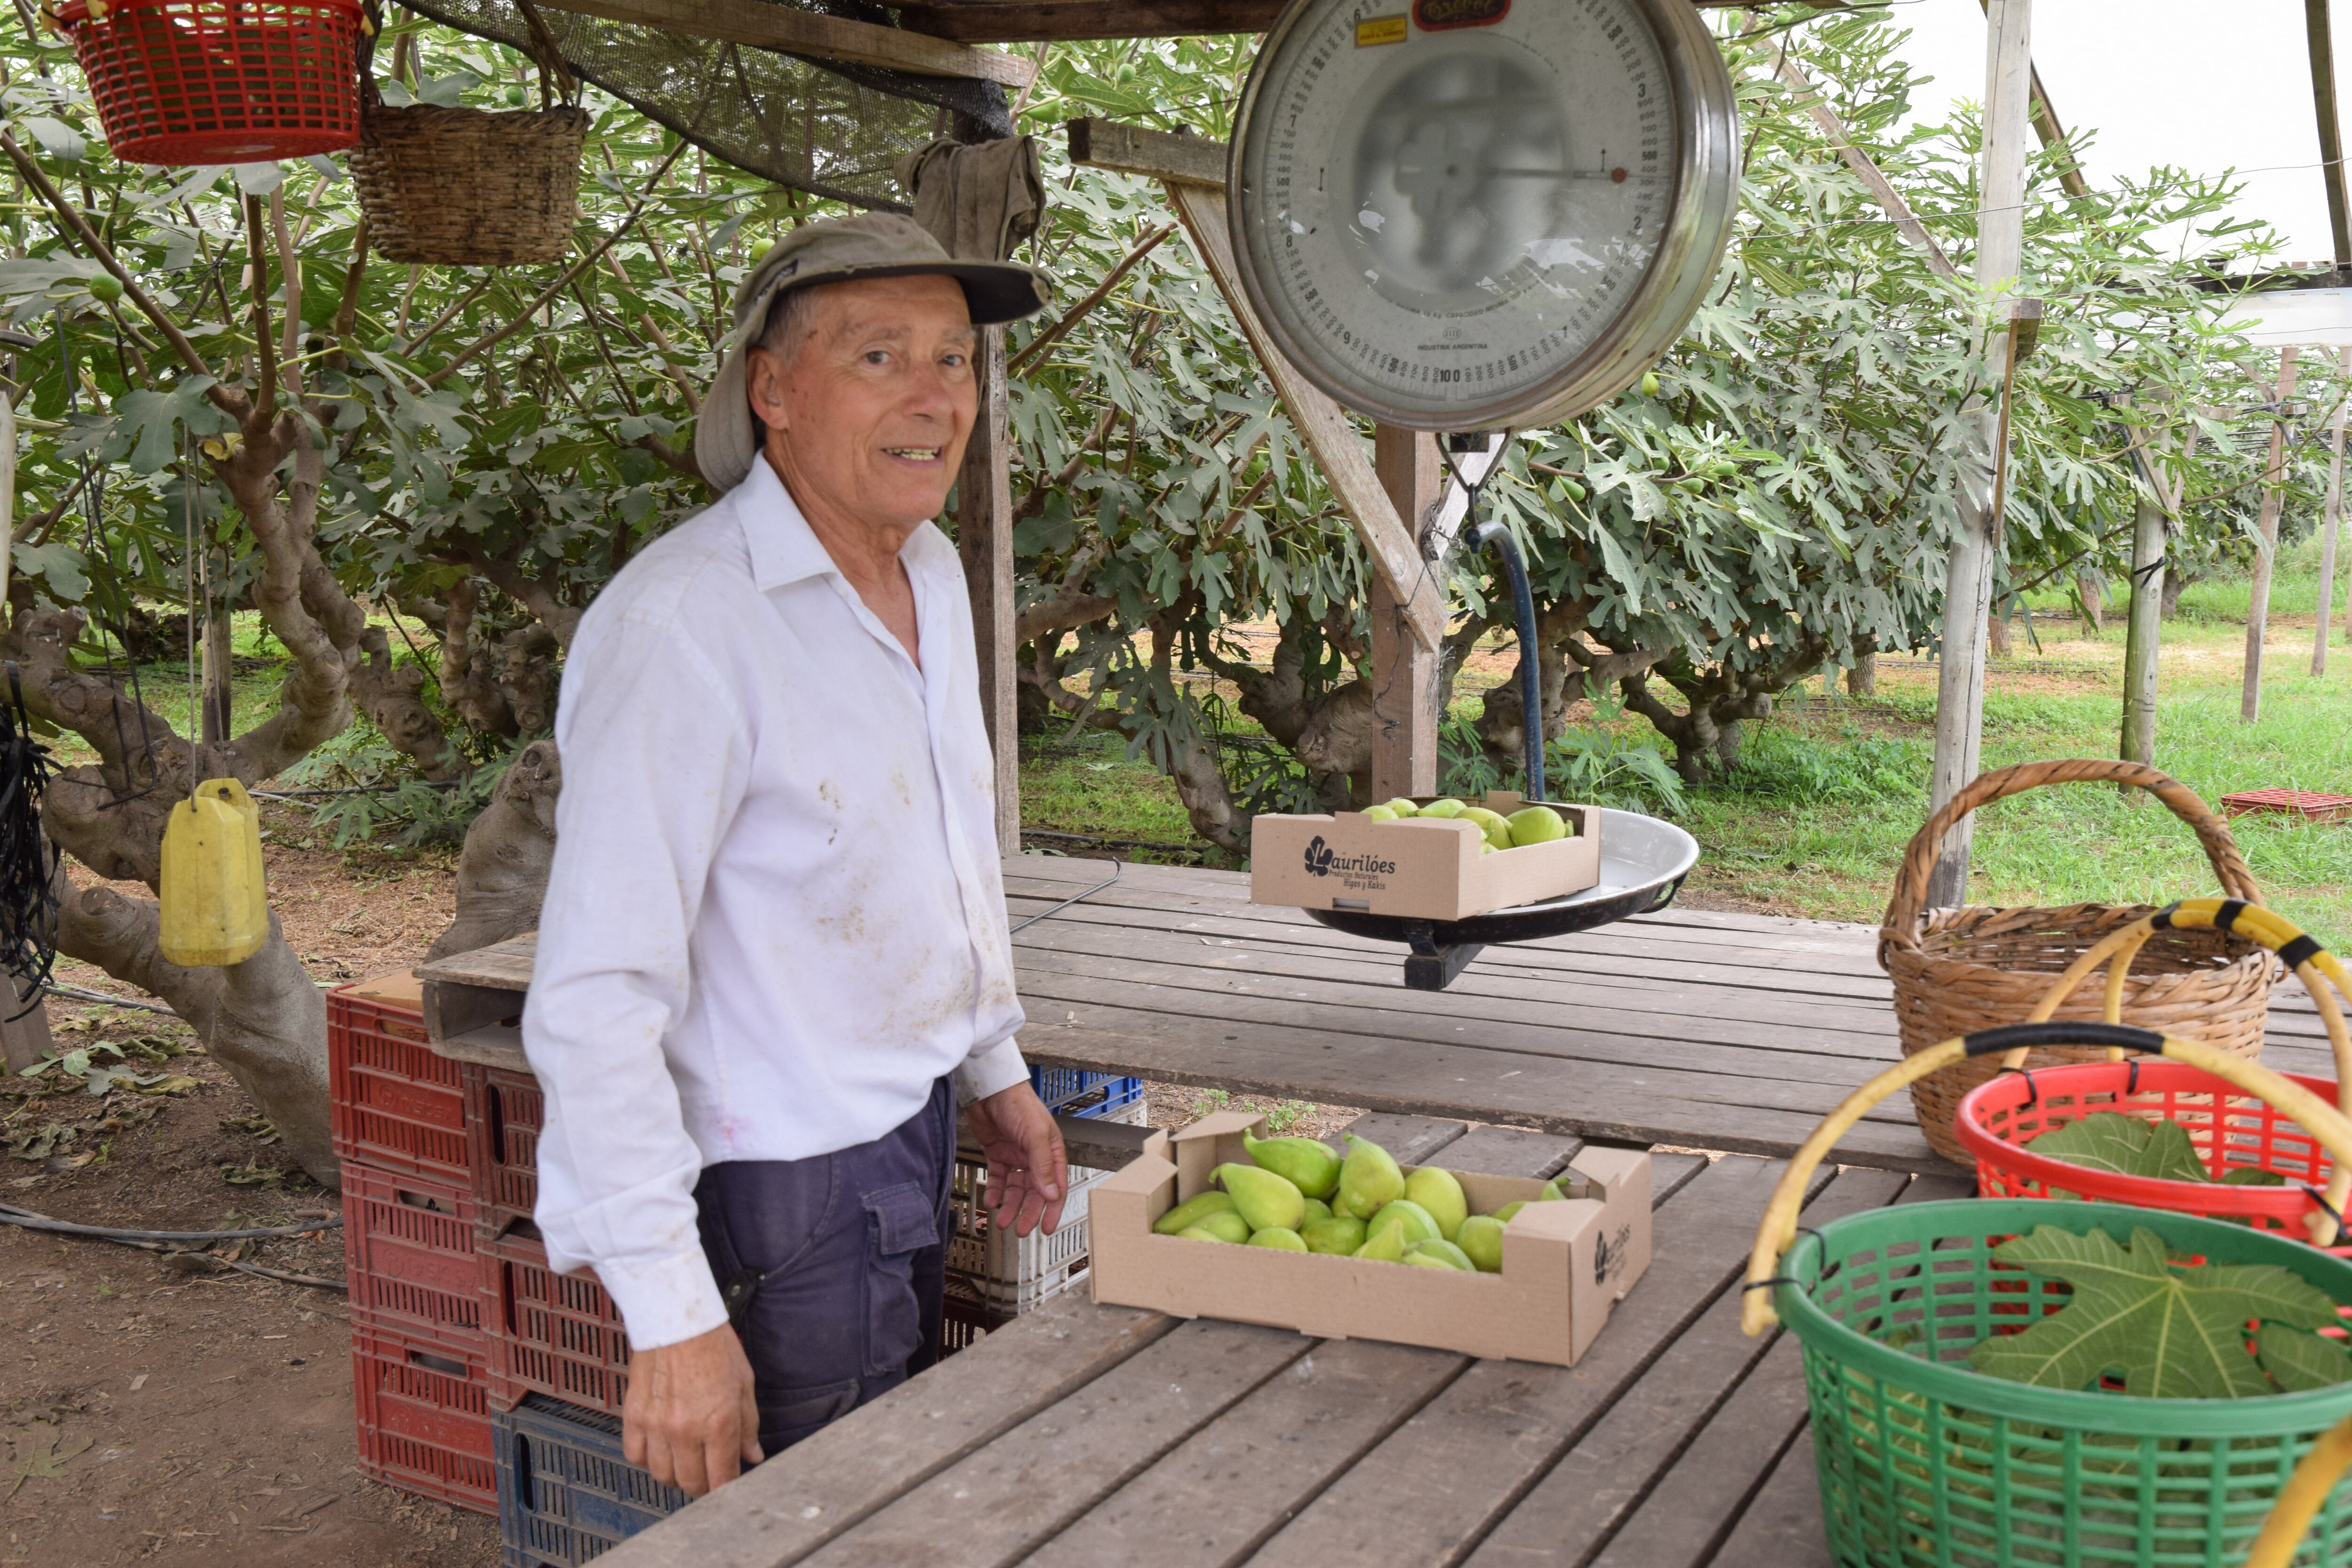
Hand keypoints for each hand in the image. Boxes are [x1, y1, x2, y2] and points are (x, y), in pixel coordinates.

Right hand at [622, 1322, 762, 1496]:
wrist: (677, 1318)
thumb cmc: (713, 1344)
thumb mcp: (744, 1384)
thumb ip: (748, 1425)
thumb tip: (752, 1455)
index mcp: (718, 1423)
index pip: (721, 1478)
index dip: (726, 1489)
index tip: (729, 1486)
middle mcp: (685, 1430)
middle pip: (690, 1482)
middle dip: (703, 1485)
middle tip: (709, 1474)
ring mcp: (656, 1425)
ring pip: (662, 1474)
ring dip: (676, 1474)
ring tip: (686, 1461)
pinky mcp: (633, 1416)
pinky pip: (635, 1455)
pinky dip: (647, 1459)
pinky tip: (660, 1447)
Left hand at [965, 1082, 1067, 1237]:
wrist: (989, 1088)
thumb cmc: (1018, 1103)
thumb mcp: (1035, 1135)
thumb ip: (1043, 1165)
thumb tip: (1051, 1194)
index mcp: (1052, 1151)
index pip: (1056, 1186)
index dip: (1053, 1209)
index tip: (1047, 1228)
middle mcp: (1035, 1156)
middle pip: (1035, 1192)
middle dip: (1029, 1212)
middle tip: (1021, 1231)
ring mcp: (1016, 1155)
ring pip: (1015, 1189)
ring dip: (1010, 1206)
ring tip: (1001, 1221)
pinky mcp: (997, 1153)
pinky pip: (997, 1178)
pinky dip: (994, 1191)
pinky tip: (990, 1200)